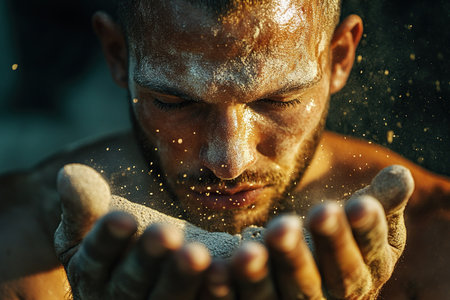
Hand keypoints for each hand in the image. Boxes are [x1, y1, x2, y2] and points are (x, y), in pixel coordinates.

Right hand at [54, 164, 211, 299]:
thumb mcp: (91, 227)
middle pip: (132, 283)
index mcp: (92, 275)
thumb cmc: (117, 243)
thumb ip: (84, 207)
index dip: (107, 239)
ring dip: (183, 277)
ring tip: (198, 254)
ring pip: (168, 298)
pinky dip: (216, 289)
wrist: (148, 266)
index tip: (122, 218)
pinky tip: (230, 268)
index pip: (95, 257)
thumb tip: (69, 174)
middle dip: (148, 259)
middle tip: (166, 234)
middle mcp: (117, 299)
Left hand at [201, 165, 413, 299]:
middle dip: (327, 246)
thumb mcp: (362, 217)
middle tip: (311, 215)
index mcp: (367, 269)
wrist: (307, 254)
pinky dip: (230, 287)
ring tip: (254, 247)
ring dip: (276, 269)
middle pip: (336, 278)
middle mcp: (339, 295)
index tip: (359, 203)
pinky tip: (215, 266)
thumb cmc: (339, 230)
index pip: (370, 253)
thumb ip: (381, 201)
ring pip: (292, 293)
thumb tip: (400, 175)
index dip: (367, 231)